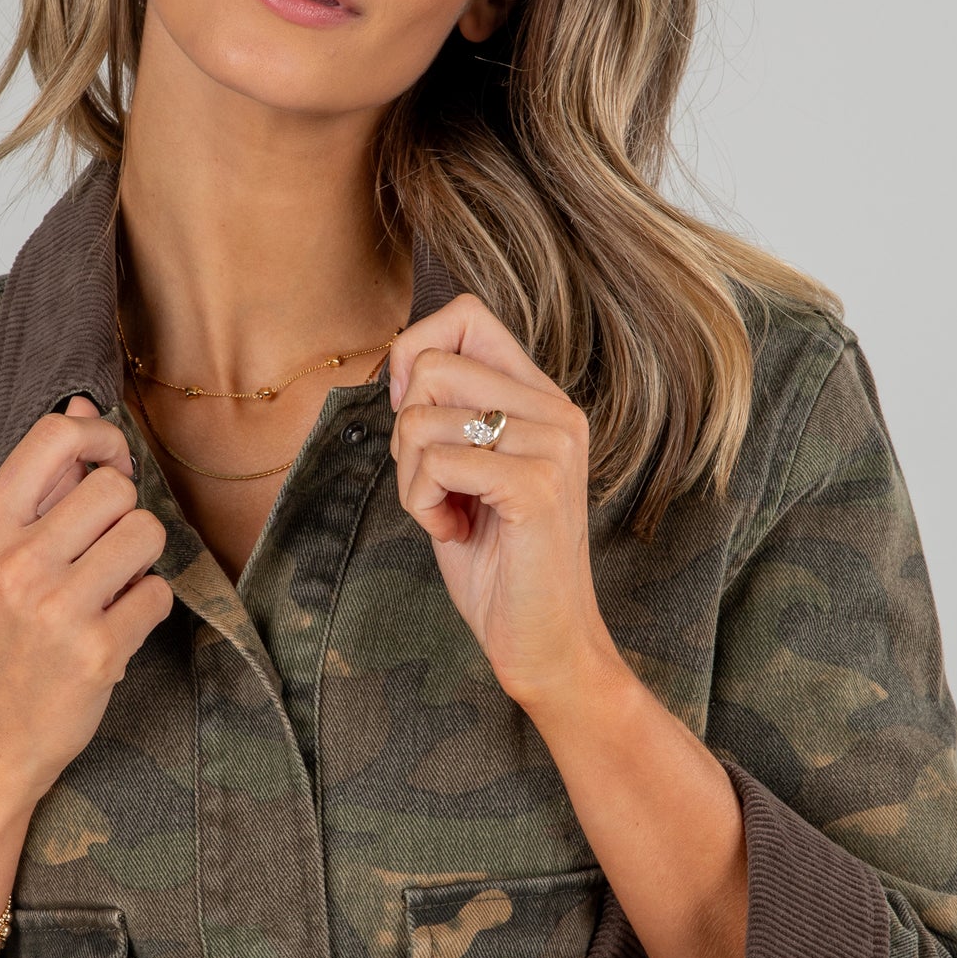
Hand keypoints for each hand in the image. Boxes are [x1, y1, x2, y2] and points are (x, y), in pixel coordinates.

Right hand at [0, 395, 173, 821]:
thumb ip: (37, 487)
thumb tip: (81, 407)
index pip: (56, 436)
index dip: (102, 439)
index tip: (110, 464)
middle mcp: (15, 563)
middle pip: (116, 486)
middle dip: (123, 514)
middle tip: (102, 551)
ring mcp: (56, 609)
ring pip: (146, 533)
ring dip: (140, 560)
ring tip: (108, 590)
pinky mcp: (97, 652)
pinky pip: (158, 593)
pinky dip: (146, 608)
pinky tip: (113, 629)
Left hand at [388, 294, 617, 711]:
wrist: (544, 643)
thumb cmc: (498, 563)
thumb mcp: (464, 472)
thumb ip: (445, 413)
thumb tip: (400, 363)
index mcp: (541, 398)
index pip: (465, 315)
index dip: (414, 355)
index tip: (416, 417)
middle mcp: (556, 410)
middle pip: (430, 364)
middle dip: (404, 433)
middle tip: (434, 484)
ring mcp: (552, 446)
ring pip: (422, 417)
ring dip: (412, 478)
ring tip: (451, 514)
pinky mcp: (537, 486)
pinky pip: (435, 464)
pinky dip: (424, 506)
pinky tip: (457, 532)